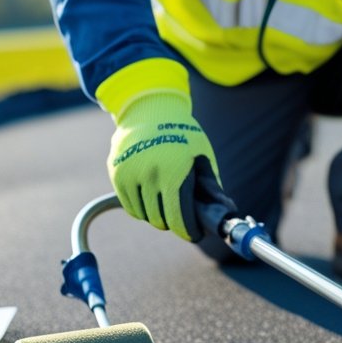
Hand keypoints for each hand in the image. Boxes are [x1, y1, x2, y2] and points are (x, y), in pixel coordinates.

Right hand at [106, 89, 219, 241]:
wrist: (150, 109)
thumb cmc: (184, 134)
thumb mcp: (203, 156)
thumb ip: (211, 186)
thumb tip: (225, 212)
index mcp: (174, 171)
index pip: (179, 217)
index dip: (188, 231)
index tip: (195, 234)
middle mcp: (149, 173)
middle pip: (161, 219)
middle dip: (175, 223)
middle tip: (183, 218)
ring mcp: (129, 173)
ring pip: (145, 215)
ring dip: (158, 216)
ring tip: (168, 205)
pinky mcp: (116, 173)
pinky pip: (130, 206)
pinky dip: (142, 209)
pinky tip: (153, 200)